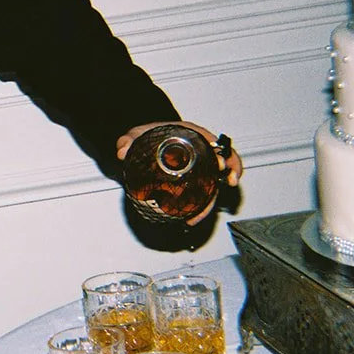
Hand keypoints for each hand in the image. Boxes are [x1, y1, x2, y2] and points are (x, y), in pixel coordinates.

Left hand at [116, 120, 243, 223]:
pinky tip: (192, 218)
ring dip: (214, 199)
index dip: (223, 153)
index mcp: (193, 135)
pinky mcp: (194, 180)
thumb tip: (122, 151)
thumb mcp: (136, 135)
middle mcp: (201, 150)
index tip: (222, 165)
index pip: (215, 142)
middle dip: (231, 173)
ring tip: (200, 216)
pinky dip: (202, 205)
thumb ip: (128, 141)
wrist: (144, 143)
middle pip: (225, 161)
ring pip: (216, 182)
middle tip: (228, 186)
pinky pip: (204, 192)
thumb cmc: (146, 135)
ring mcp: (200, 166)